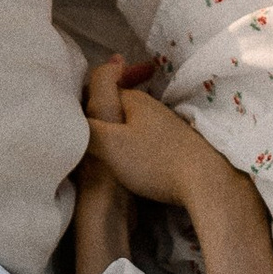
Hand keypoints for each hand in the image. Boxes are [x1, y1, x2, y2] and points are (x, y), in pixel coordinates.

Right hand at [79, 58, 236, 213]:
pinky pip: (144, 137)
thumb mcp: (109, 145)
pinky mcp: (176, 142)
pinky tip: (130, 161)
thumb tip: (67, 119)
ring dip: (116, 132)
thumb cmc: (154, 162)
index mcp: (132, 99)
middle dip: (99, 117)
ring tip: (103, 153)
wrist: (205, 182)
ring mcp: (166, 123)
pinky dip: (133, 145)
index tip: (71, 125)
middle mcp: (150, 105)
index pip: (98, 91)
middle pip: (114, 106)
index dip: (82, 106)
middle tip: (85, 140)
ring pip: (130, 123)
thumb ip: (85, 129)